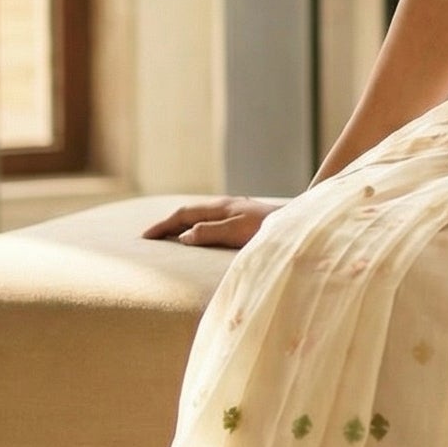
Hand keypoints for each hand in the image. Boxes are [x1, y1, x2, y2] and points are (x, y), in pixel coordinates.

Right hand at [142, 197, 283, 250]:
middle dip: (168, 224)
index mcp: (221, 207)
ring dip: (182, 226)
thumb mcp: (238, 232)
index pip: (183, 214)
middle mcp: (226, 207)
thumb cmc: (272, 230)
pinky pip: (212, 223)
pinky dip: (198, 230)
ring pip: (201, 217)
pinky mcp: (245, 220)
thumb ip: (210, 232)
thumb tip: (184, 237)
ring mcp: (236, 212)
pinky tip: (201, 239)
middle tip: (150, 238)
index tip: (144, 238)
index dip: (163, 226)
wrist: (302, 226)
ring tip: (169, 239)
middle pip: (190, 213)